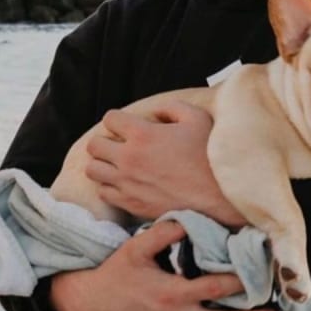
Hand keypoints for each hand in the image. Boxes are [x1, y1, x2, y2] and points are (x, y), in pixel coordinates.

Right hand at [50, 221, 276, 310]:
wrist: (88, 309)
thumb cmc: (114, 275)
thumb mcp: (136, 248)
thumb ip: (165, 232)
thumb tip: (192, 217)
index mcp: (174, 295)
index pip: (220, 287)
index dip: (245, 278)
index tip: (262, 267)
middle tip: (277, 303)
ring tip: (261, 308)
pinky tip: (224, 308)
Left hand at [85, 100, 246, 227]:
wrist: (217, 197)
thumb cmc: (209, 156)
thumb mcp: (197, 118)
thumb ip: (171, 108)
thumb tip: (155, 113)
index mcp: (143, 134)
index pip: (109, 119)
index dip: (118, 120)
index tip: (128, 126)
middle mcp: (129, 158)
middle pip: (94, 145)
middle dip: (105, 141)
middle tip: (120, 145)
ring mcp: (127, 183)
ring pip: (93, 170)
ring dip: (103, 164)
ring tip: (118, 165)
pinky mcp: (129, 203)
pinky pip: (103, 192)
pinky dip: (109, 186)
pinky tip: (125, 183)